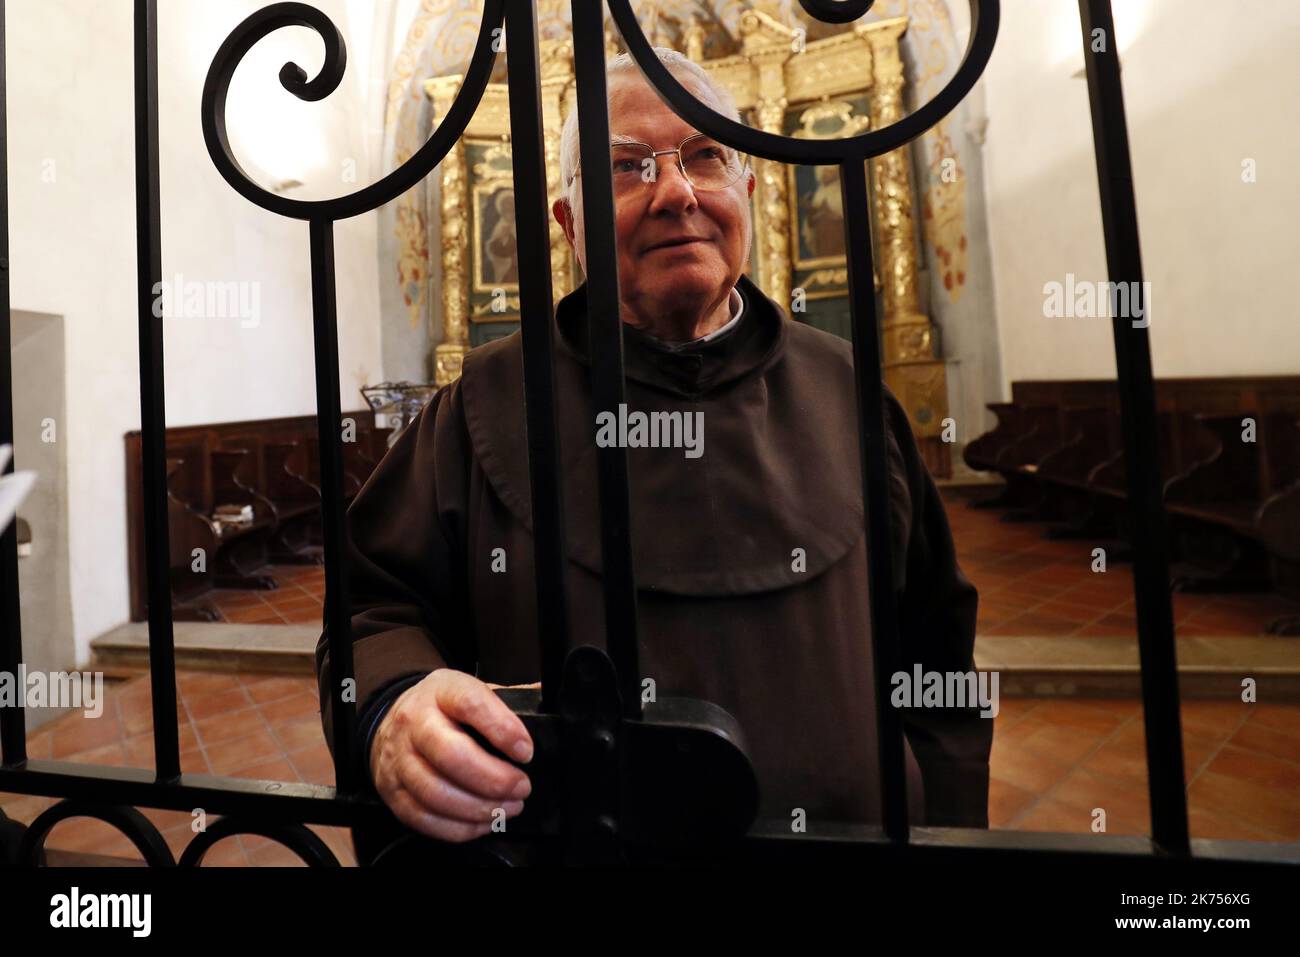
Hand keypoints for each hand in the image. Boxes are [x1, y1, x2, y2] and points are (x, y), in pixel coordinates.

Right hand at [370, 669, 535, 841]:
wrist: (394, 719)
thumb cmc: (445, 708)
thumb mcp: (471, 690)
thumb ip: (507, 700)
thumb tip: (546, 709)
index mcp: (442, 690)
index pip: (470, 704)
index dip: (502, 729)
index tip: (526, 752)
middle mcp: (414, 722)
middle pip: (450, 755)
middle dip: (493, 779)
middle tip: (521, 787)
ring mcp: (398, 759)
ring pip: (436, 793)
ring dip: (479, 808)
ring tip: (508, 807)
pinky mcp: (392, 792)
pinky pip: (424, 818)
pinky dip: (458, 828)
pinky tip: (483, 822)